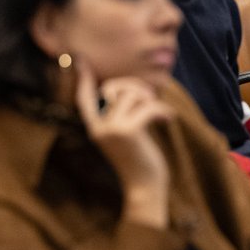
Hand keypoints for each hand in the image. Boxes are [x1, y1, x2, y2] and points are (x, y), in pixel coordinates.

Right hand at [74, 65, 171, 226]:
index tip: (81, 61)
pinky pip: (148, 106)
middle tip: (150, 98)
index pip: (84, 99)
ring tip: (160, 113)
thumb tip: (132, 91)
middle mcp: (99, 127)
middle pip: (114, 88)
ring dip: (151, 100)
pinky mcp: (129, 132)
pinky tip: (168, 120)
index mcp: (95, 128)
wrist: (144, 188)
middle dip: (135, 87)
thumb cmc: (139, 161)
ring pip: (132, 95)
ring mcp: (112, 129)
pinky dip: (162, 110)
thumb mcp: (125, 136)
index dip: (84, 80)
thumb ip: (122, 116)